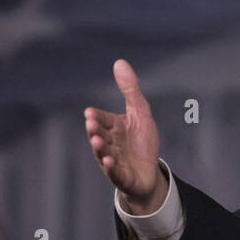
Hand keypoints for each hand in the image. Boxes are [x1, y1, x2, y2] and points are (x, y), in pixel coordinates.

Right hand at [85, 59, 164, 212]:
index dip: (97, 117)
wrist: (149, 172)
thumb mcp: (141, 113)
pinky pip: (115, 173)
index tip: (90, 113)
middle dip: (95, 130)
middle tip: (91, 123)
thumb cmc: (142, 142)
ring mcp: (114, 161)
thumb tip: (119, 61)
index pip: (102, 119)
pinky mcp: (122, 177)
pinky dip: (111, 167)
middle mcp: (110, 144)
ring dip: (100, 148)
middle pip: (100, 135)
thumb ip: (130, 90)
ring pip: (104, 154)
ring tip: (98, 142)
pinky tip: (109, 161)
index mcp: (113, 127)